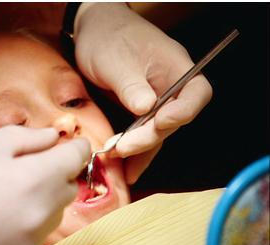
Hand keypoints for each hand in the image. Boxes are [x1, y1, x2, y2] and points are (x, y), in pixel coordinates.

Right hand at [0, 126, 89, 244]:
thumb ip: (26, 138)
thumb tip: (54, 138)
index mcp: (36, 180)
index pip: (77, 157)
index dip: (76, 146)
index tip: (72, 144)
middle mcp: (43, 214)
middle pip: (69, 186)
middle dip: (57, 172)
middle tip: (28, 167)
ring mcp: (34, 242)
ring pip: (55, 211)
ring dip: (44, 198)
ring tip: (8, 194)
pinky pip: (39, 234)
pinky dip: (29, 221)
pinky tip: (1, 218)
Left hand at [74, 3, 211, 182]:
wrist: (92, 30)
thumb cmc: (107, 36)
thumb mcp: (115, 60)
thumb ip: (131, 85)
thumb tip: (146, 109)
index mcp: (174, 66)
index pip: (196, 93)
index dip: (183, 112)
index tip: (160, 122)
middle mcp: (169, 86)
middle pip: (172, 119)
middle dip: (148, 137)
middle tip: (121, 148)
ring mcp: (155, 99)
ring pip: (157, 131)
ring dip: (140, 151)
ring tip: (123, 170)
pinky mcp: (138, 109)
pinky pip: (142, 132)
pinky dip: (134, 150)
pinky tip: (126, 167)